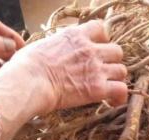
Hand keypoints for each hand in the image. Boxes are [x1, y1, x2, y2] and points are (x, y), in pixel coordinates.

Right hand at [3, 20, 127, 115]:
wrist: (30, 81)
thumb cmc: (26, 66)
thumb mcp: (42, 45)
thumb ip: (57, 47)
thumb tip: (51, 53)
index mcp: (75, 35)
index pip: (101, 28)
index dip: (102, 41)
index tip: (97, 51)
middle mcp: (89, 49)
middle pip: (116, 51)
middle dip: (112, 62)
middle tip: (103, 73)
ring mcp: (96, 68)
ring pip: (122, 71)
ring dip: (116, 80)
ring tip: (108, 89)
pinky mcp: (98, 88)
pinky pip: (121, 90)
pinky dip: (119, 97)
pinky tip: (111, 102)